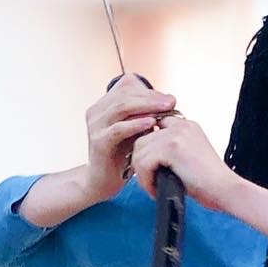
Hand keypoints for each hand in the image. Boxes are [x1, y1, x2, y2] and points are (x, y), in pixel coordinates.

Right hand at [82, 75, 176, 203]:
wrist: (104, 181)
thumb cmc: (122, 155)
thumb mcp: (136, 131)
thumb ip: (146, 116)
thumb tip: (169, 101)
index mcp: (105, 105)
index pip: (126, 85)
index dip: (149, 90)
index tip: (169, 99)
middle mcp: (97, 111)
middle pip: (125, 93)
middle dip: (151, 97)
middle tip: (171, 102)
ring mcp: (96, 125)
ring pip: (122, 106)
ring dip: (146, 106)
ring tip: (165, 109)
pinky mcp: (99, 141)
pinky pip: (118, 129)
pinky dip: (135, 124)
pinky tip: (151, 124)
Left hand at [131, 115, 238, 211]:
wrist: (227, 192)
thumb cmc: (212, 185)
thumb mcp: (190, 160)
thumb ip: (172, 152)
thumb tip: (147, 157)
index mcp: (187, 126)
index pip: (153, 128)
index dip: (147, 150)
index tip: (149, 170)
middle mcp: (181, 125)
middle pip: (142, 139)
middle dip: (142, 164)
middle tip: (150, 183)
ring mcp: (175, 134)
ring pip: (139, 151)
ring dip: (142, 174)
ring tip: (154, 188)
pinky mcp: (170, 147)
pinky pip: (143, 162)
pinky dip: (145, 180)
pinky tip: (156, 191)